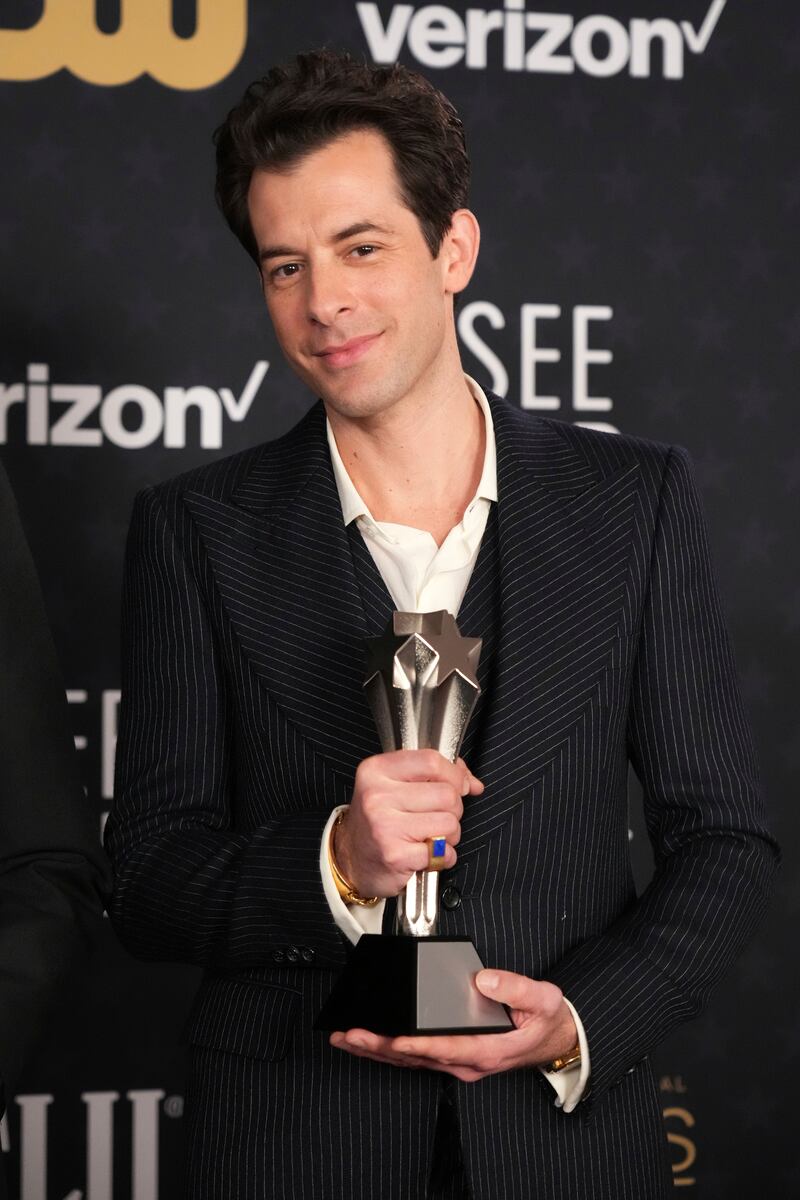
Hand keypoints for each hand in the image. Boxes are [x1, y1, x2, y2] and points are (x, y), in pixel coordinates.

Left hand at [329, 970, 577, 1082]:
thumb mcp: (543, 999)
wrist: (556, 1040)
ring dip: (378, 1051)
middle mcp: (468, 1061)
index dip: (415, 1044)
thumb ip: (515, 988)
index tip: (391, 1039)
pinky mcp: (455, 1058)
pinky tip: (372, 1044)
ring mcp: (460, 1063)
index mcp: (487, 1049)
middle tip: (351, 1035)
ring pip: (412, 1061)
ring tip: (348, 1039)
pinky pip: (417, 1058)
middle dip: (381, 1047)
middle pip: (417, 1057)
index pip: (443, 1047)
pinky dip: (390, 1052)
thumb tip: (484, 980)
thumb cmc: (546, 1021)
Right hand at [334, 749, 483, 897]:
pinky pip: (442, 851)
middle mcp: (377, 795)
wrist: (350, 858)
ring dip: (449, 835)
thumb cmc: (379, 819)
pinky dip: (442, 856)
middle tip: (435, 817)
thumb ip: (434, 775)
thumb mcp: (395, 785)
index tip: (458, 785)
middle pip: (447, 794)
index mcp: (378, 770)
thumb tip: (472, 782)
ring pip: (449, 823)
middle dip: (453, 810)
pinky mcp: (395, 855)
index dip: (455, 775)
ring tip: (429, 836)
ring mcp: (384, 826)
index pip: (432, 761)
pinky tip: (425, 854)